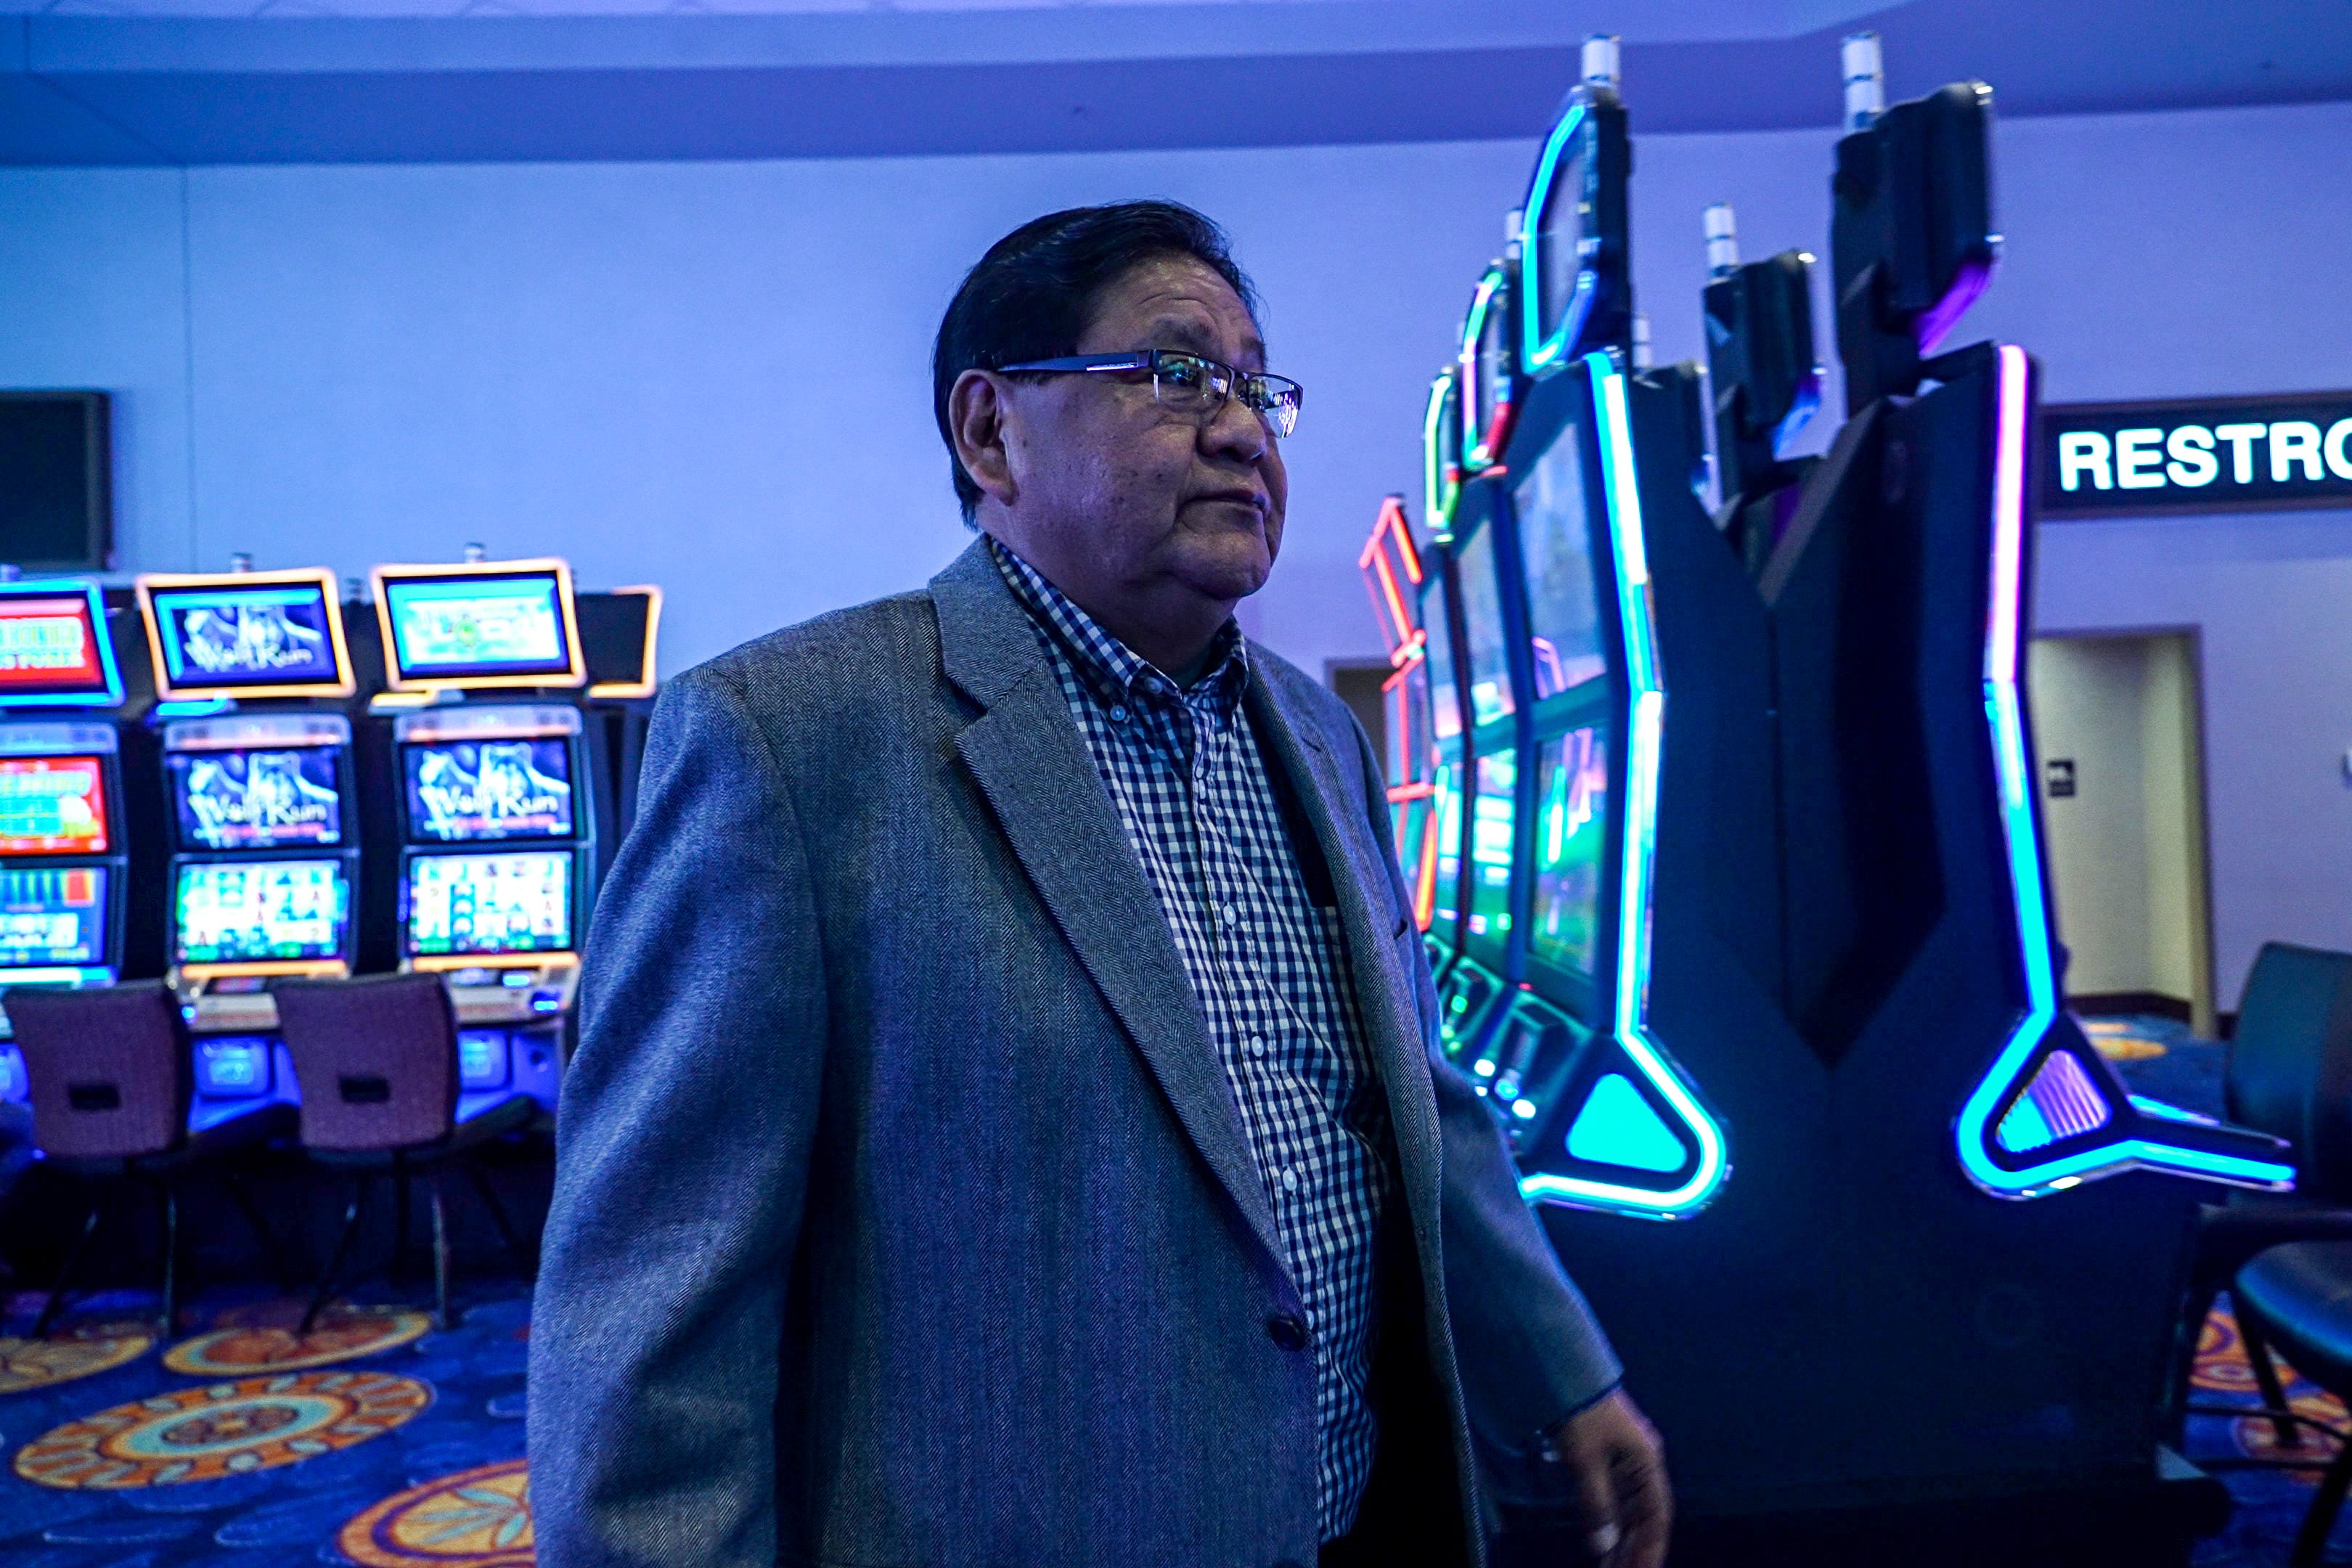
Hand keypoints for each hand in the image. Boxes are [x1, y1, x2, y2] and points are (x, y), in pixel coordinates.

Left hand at [1537, 1388, 1670, 1567]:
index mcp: (1647, 1462)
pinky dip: (1607, 1520)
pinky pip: (1613, 1497)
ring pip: (1627, 1508)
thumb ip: (1597, 1503)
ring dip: (1620, 1538)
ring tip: (1610, 1566)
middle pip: (1643, 1515)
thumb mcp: (1586, 1460)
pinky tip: (1600, 1540)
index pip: (1657, 1515)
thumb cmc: (1581, 1414)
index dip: (1652, 1546)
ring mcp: (1625, 1460)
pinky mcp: (1607, 1457)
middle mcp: (1642, 1463)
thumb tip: (1604, 1545)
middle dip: (1634, 1548)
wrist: (1565, 1372)